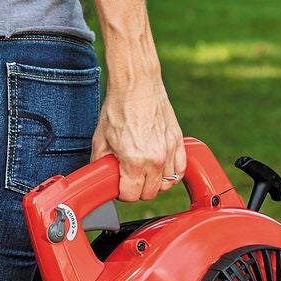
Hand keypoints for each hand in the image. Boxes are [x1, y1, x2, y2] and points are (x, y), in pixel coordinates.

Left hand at [93, 73, 184, 203]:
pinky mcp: (178, 141)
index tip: (118, 185)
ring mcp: (169, 150)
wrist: (136, 84)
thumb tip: (101, 178)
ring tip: (144, 172)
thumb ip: (101, 164)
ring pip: (167, 184)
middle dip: (137, 189)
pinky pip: (180, 170)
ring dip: (155, 182)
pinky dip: (172, 174)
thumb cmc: (118, 107)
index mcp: (134, 160)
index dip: (121, 192)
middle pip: (149, 193)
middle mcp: (155, 158)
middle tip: (129, 178)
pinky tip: (161, 169)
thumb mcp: (100, 139)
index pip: (131, 195)